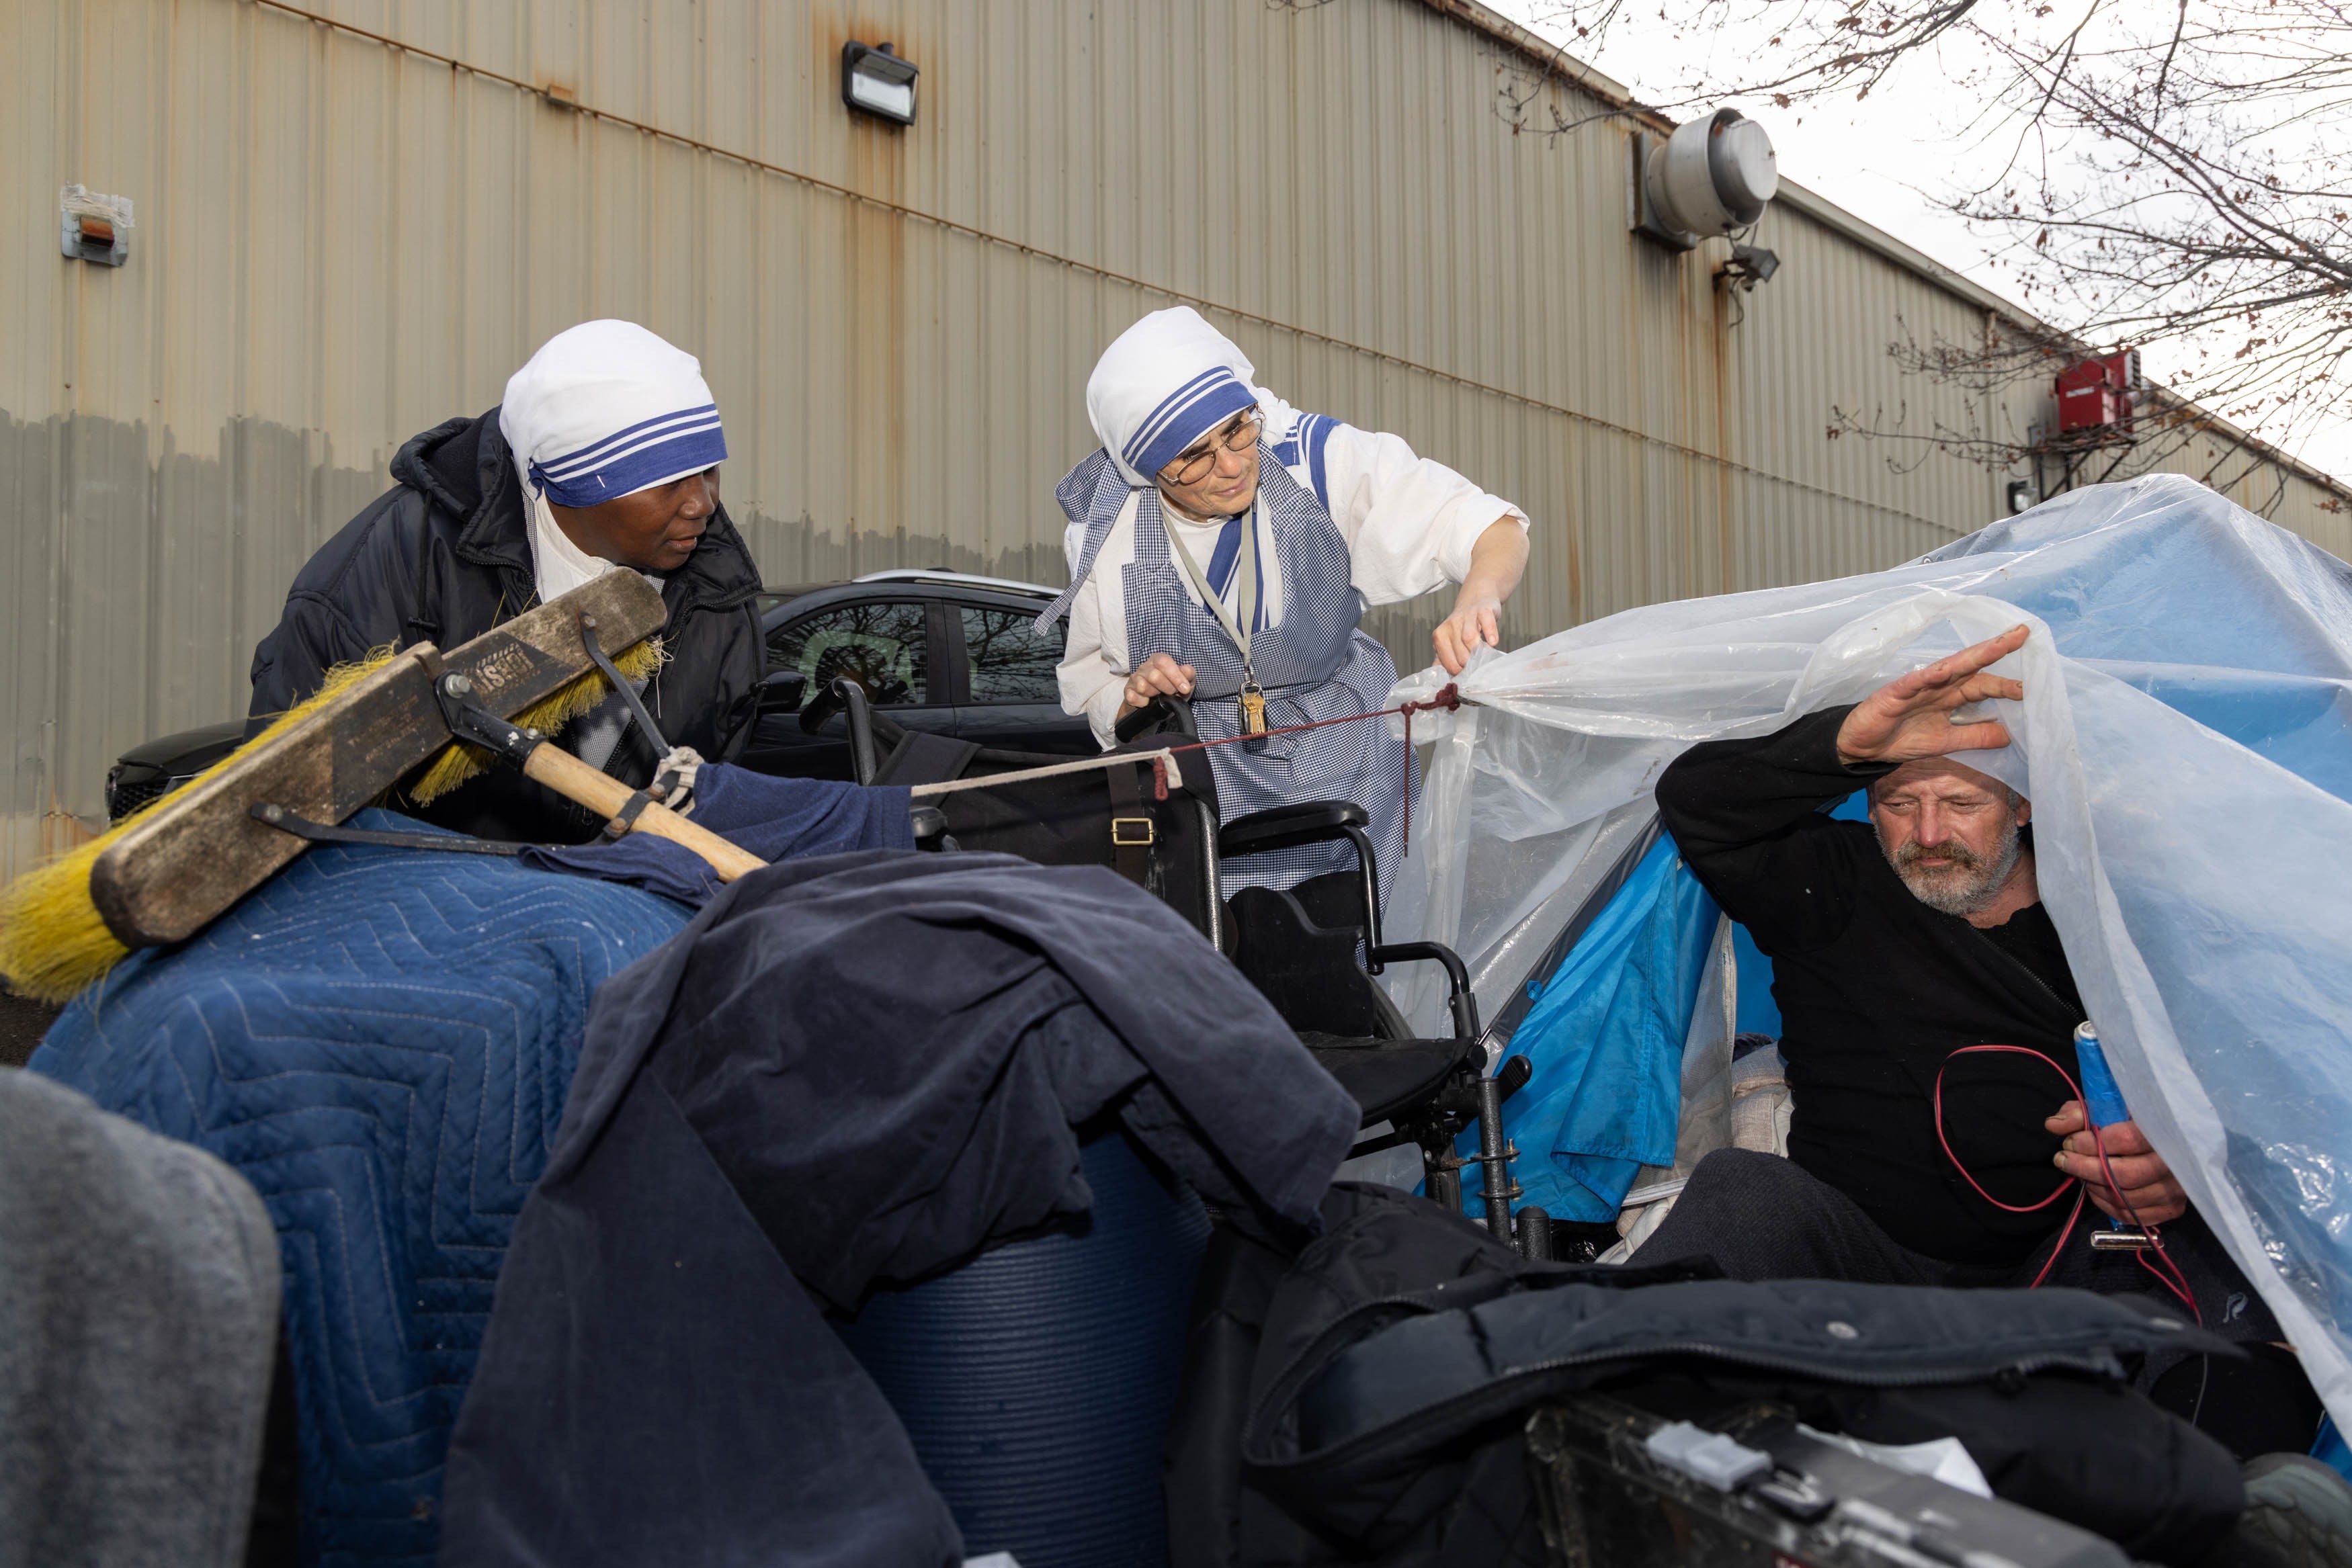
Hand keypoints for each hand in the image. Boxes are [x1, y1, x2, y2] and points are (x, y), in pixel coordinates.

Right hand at [1117, 652, 1195, 718]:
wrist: (1158, 704)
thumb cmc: (1172, 688)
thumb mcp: (1185, 682)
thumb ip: (1188, 674)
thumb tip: (1187, 671)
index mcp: (1158, 660)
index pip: (1164, 662)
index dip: (1175, 676)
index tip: (1185, 689)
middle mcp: (1145, 667)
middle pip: (1154, 676)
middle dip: (1167, 688)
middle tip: (1171, 693)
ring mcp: (1134, 678)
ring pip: (1143, 687)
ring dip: (1154, 695)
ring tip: (1158, 696)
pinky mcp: (1128, 691)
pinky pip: (1133, 698)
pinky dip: (1143, 703)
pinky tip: (1148, 702)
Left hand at [1434, 597, 1501, 675]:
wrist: (1476, 599)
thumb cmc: (1463, 626)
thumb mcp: (1450, 641)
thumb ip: (1443, 659)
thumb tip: (1439, 678)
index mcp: (1440, 635)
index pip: (1447, 661)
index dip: (1458, 671)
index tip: (1466, 674)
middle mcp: (1451, 625)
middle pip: (1459, 652)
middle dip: (1469, 664)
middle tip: (1477, 669)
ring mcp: (1467, 616)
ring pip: (1468, 637)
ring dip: (1476, 651)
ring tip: (1483, 659)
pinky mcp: (1484, 610)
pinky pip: (1486, 621)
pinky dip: (1490, 632)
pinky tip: (1493, 642)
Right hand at [1835, 625, 2028, 766]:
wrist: (1862, 746)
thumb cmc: (1902, 738)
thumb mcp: (1946, 743)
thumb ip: (1975, 737)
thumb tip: (2010, 736)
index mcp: (1951, 696)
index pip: (1984, 685)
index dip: (2006, 684)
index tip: (2032, 685)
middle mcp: (1938, 686)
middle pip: (1971, 667)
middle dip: (1996, 650)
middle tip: (2021, 635)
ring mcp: (1916, 687)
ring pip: (1947, 668)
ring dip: (1971, 656)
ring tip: (1995, 645)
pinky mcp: (1893, 694)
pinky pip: (1912, 683)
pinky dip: (1926, 677)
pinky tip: (1941, 671)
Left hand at [2046, 1100, 2188, 1224]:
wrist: (2162, 1140)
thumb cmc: (2130, 1122)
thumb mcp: (2106, 1109)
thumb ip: (2080, 1114)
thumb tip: (2054, 1125)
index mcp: (2163, 1130)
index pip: (2124, 1140)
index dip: (2090, 1143)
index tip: (2070, 1141)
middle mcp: (2175, 1163)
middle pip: (2124, 1174)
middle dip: (2085, 1168)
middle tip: (2064, 1159)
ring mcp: (2176, 1188)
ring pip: (2126, 1198)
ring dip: (2093, 1186)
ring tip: (2079, 1172)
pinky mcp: (2172, 1208)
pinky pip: (2131, 1215)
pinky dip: (2106, 1204)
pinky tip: (2095, 1188)